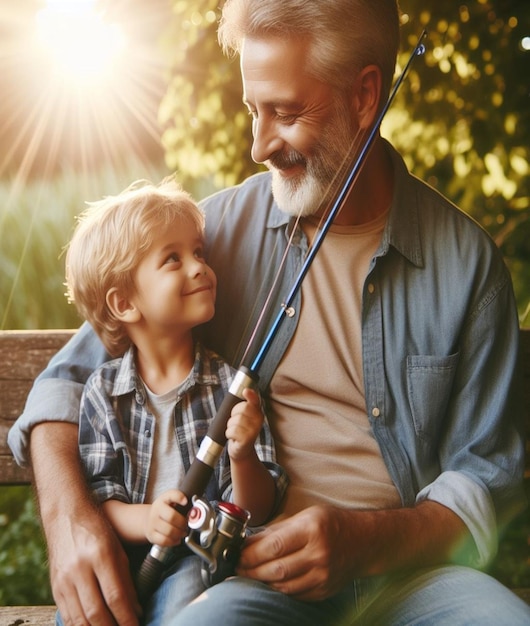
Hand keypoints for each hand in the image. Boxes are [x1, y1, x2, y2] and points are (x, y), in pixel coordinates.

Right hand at [48, 503, 140, 625]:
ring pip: (80, 619)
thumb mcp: (118, 549)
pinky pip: (67, 615)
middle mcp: (80, 569)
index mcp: (100, 555)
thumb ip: (126, 580)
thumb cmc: (98, 530)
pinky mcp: (55, 586)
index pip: (115, 596)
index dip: (127, 618)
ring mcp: (64, 579)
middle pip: (96, 612)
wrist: (66, 515)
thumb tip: (135, 610)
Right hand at [146, 489, 188, 545]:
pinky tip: (177, 538)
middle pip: (172, 517)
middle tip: (187, 524)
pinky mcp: (151, 535)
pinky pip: (164, 541)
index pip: (171, 495)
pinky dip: (173, 541)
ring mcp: (152, 523)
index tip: (185, 501)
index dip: (179, 497)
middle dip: (183, 523)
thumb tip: (194, 508)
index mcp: (163, 499)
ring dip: (179, 533)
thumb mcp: (171, 500)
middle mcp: (156, 510)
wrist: (149, 519)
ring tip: (183, 532)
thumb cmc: (164, 510)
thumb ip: (182, 501)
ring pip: (169, 531)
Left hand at [226, 387, 262, 460]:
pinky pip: (232, 431)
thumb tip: (246, 389)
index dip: (250, 395)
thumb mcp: (243, 416)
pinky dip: (229, 434)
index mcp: (258, 412)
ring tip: (235, 432)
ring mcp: (254, 430)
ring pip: (235, 420)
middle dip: (233, 415)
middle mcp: (259, 420)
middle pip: (241, 408)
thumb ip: (246, 403)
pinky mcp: (247, 440)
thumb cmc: (240, 430)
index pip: (255, 401)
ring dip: (230, 426)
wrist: (241, 450)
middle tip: (235, 423)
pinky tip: (234, 438)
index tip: (245, 391)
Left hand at [236, 505, 350, 600]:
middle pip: (277, 569)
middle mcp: (319, 554)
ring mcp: (324, 575)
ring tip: (250, 575)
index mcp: (312, 529)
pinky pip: (295, 594)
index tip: (237, 555)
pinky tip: (271, 582)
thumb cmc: (331, 523)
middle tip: (237, 568)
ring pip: (284, 585)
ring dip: (263, 582)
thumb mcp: (305, 516)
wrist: (363, 541)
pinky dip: (280, 589)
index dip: (251, 554)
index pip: (275, 546)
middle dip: (252, 570)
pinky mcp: (325, 590)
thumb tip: (249, 541)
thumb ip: (277, 530)